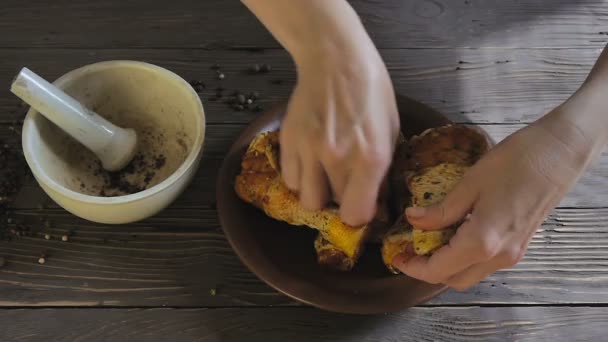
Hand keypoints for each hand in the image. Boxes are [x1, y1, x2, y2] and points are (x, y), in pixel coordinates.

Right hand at [242, 0, 399, 225]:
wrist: (335, 58)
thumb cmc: (371, 91)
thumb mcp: (390, 130)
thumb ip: (382, 170)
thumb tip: (376, 200)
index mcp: (370, 158)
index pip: (357, 215)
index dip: (361, 216)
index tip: (363, 206)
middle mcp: (337, 159)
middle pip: (333, 207)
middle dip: (342, 201)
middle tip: (347, 185)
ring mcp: (308, 151)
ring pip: (307, 199)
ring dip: (318, 193)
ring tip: (325, 175)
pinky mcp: (288, 141)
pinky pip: (290, 180)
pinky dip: (300, 178)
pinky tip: (310, 163)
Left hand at [392, 97, 605, 289]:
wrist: (558, 154)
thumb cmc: (515, 162)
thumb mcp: (469, 184)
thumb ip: (440, 210)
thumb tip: (413, 220)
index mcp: (482, 242)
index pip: (438, 270)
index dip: (412, 266)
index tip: (395, 254)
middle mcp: (498, 256)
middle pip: (453, 279)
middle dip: (426, 269)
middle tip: (408, 248)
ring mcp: (512, 254)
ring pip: (469, 274)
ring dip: (445, 264)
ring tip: (426, 240)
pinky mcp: (519, 245)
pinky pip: (484, 263)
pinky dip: (463, 257)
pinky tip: (452, 234)